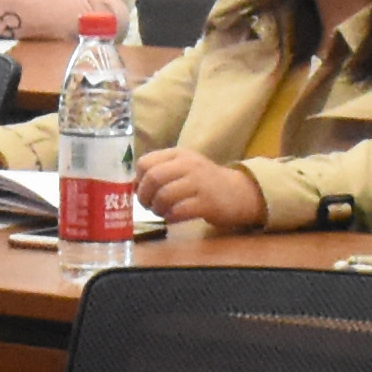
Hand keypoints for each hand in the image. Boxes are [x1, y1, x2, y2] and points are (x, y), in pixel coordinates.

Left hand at [134, 146, 267, 232]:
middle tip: (149, 205)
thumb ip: (160, 172)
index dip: (138, 180)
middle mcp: (188, 165)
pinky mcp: (207, 202)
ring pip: (164, 195)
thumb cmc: (204, 182)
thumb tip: (132, 185)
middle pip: (153, 178)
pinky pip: (178, 211)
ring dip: (157, 208)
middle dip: (145, 196)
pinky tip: (174, 217)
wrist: (239, 192)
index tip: (142, 191)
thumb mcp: (183, 169)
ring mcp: (199, 183)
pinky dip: (170, 217)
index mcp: (178, 154)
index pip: (145, 163)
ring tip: (162, 212)